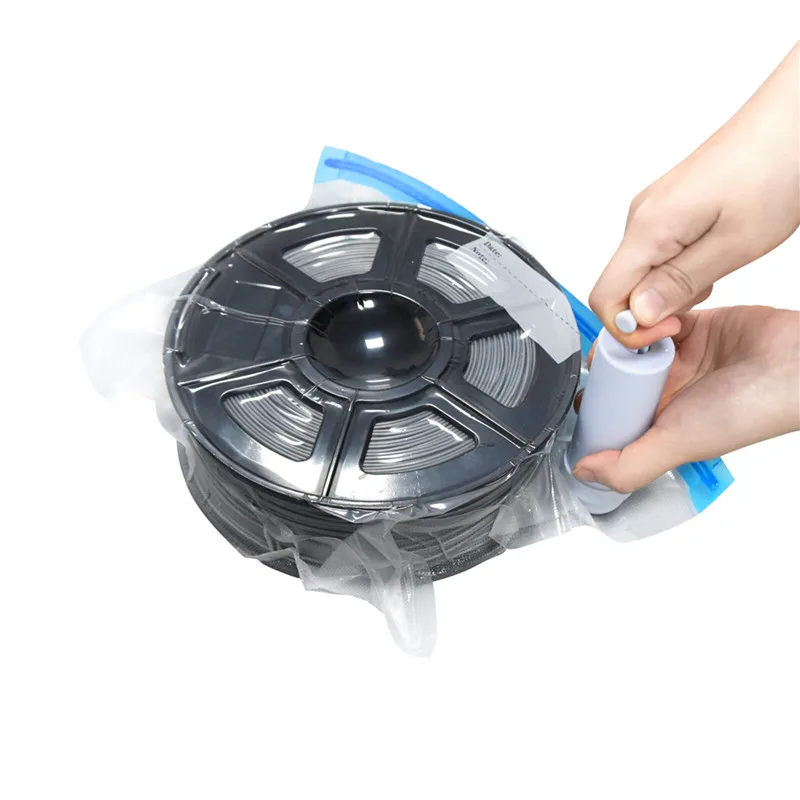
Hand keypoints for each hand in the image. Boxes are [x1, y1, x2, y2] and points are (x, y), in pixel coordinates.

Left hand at [572, 306, 799, 492]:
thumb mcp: (678, 445)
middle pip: (614, 378)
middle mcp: (665, 392)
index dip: (593, 406)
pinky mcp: (688, 327)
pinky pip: (652, 319)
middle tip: (604, 359)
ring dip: (623, 339)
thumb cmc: (749, 409)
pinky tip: (647, 319)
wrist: (792, 362)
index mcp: (659, 424)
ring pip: (628, 346)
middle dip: (604, 367)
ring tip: (627, 337)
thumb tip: (584, 472)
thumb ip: (630, 465)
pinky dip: (646, 317)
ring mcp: (676, 359)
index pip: (611, 416)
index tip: (580, 395)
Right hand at [589, 44, 799, 348]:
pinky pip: (655, 254)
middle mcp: (640, 218)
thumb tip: (637, 315)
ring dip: (669, 290)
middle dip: (652, 310)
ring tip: (716, 271)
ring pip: (639, 273)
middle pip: (619, 288)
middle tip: (702, 301)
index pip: (603, 299)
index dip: (629, 328)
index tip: (667, 331)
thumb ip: (680, 283)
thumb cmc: (774, 168)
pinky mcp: (667, 209)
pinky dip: (677, 269)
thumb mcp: (734, 243)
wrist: (790, 120)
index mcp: (648, 227)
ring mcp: (653, 211)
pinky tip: (713, 256)